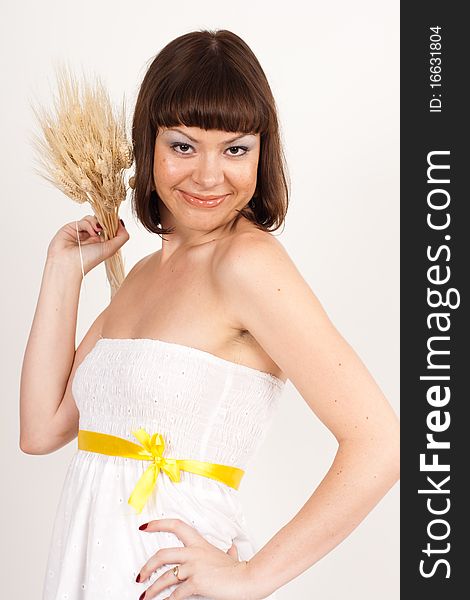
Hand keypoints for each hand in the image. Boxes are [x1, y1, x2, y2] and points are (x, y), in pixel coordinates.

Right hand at [46, 214, 128, 275]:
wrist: (67, 263)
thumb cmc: (89, 260)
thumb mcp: (111, 249)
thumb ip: (122, 237)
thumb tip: (121, 222)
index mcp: (102, 242)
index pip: (110, 227)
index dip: (113, 223)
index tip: (116, 221)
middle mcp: (92, 237)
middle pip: (101, 221)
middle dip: (105, 221)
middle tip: (105, 225)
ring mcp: (82, 232)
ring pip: (92, 218)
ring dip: (96, 222)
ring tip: (97, 231)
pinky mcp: (72, 227)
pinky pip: (83, 220)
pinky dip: (88, 224)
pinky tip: (90, 232)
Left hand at [136, 518, 256, 599]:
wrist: (246, 579)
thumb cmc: (238, 570)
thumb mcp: (231, 556)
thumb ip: (228, 552)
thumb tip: (232, 549)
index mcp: (199, 543)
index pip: (176, 525)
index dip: (158, 524)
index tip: (145, 527)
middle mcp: (193, 553)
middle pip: (162, 555)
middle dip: (147, 567)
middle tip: (140, 576)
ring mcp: (193, 567)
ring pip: (165, 577)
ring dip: (152, 589)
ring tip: (146, 597)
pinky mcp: (195, 582)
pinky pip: (176, 594)